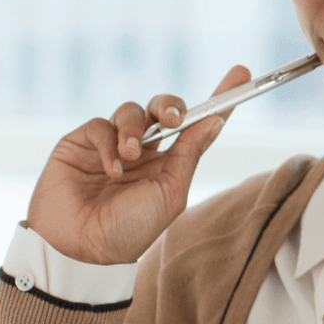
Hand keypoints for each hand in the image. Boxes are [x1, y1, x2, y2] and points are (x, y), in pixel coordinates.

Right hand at [26, 65, 251, 264]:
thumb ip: (189, 155)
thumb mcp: (169, 194)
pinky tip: (111, 168)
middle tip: (172, 118)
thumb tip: (214, 121)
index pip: (196, 125)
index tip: (242, 73)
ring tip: (130, 156)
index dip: (219, 100)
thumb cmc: (129, 230)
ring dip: (134, 129)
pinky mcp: (81, 143)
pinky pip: (100, 125)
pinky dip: (108, 142)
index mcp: (168, 164)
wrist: (82, 249)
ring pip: (131, 111)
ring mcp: (111, 145)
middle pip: (162, 108)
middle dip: (170, 105)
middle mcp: (142, 151)